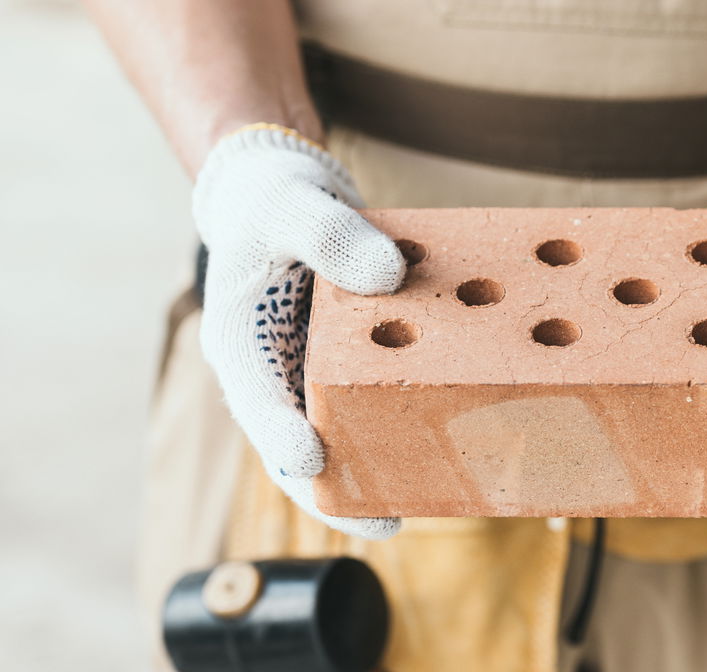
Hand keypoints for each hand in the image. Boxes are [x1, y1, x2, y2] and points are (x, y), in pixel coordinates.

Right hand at [193, 125, 405, 538]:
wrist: (283, 193)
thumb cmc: (273, 198)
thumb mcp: (292, 204)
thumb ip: (331, 235)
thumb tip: (389, 275)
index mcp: (240, 340)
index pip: (255, 399)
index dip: (280, 435)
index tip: (310, 461)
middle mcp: (275, 370)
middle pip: (299, 443)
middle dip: (338, 489)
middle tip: (386, 524)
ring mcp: (312, 371)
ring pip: (342, 431)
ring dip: (380, 467)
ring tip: (431, 500)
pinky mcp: (352, 362)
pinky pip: (378, 396)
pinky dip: (409, 416)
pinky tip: (456, 437)